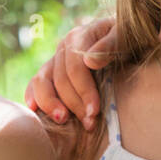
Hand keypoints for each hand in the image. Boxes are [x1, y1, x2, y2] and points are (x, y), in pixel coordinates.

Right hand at [24, 17, 115, 131]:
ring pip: (42, 81)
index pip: (76, 68)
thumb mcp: (125, 36)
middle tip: (89, 123)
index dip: (84, 91)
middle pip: (60, 79)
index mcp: (79, 37)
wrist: (124, 40)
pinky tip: (35, 110)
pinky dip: (32, 96)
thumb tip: (89, 61)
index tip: (94, 111)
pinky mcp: (51, 72)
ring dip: (50, 103)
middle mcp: (63, 47)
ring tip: (63, 120)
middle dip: (74, 103)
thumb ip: (111, 44)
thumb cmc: (128, 39)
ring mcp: (55, 59)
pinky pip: (36, 84)